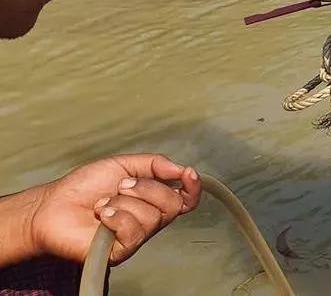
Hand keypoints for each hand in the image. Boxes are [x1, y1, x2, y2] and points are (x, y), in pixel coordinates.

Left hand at [30, 154, 200, 264]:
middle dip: (146, 189)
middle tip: (121, 185)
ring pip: (151, 217)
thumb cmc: (83, 187)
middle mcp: (149, 219)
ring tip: (103, 203)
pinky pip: (133, 233)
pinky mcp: (120, 252)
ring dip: (124, 203)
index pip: (185, 198)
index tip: (187, 174)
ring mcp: (135, 237)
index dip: (193, 188)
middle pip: (172, 205)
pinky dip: (116, 217)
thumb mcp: (122, 164)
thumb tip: (180, 169)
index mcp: (153, 199)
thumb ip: (154, 164)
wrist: (52, 206)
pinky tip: (102, 216)